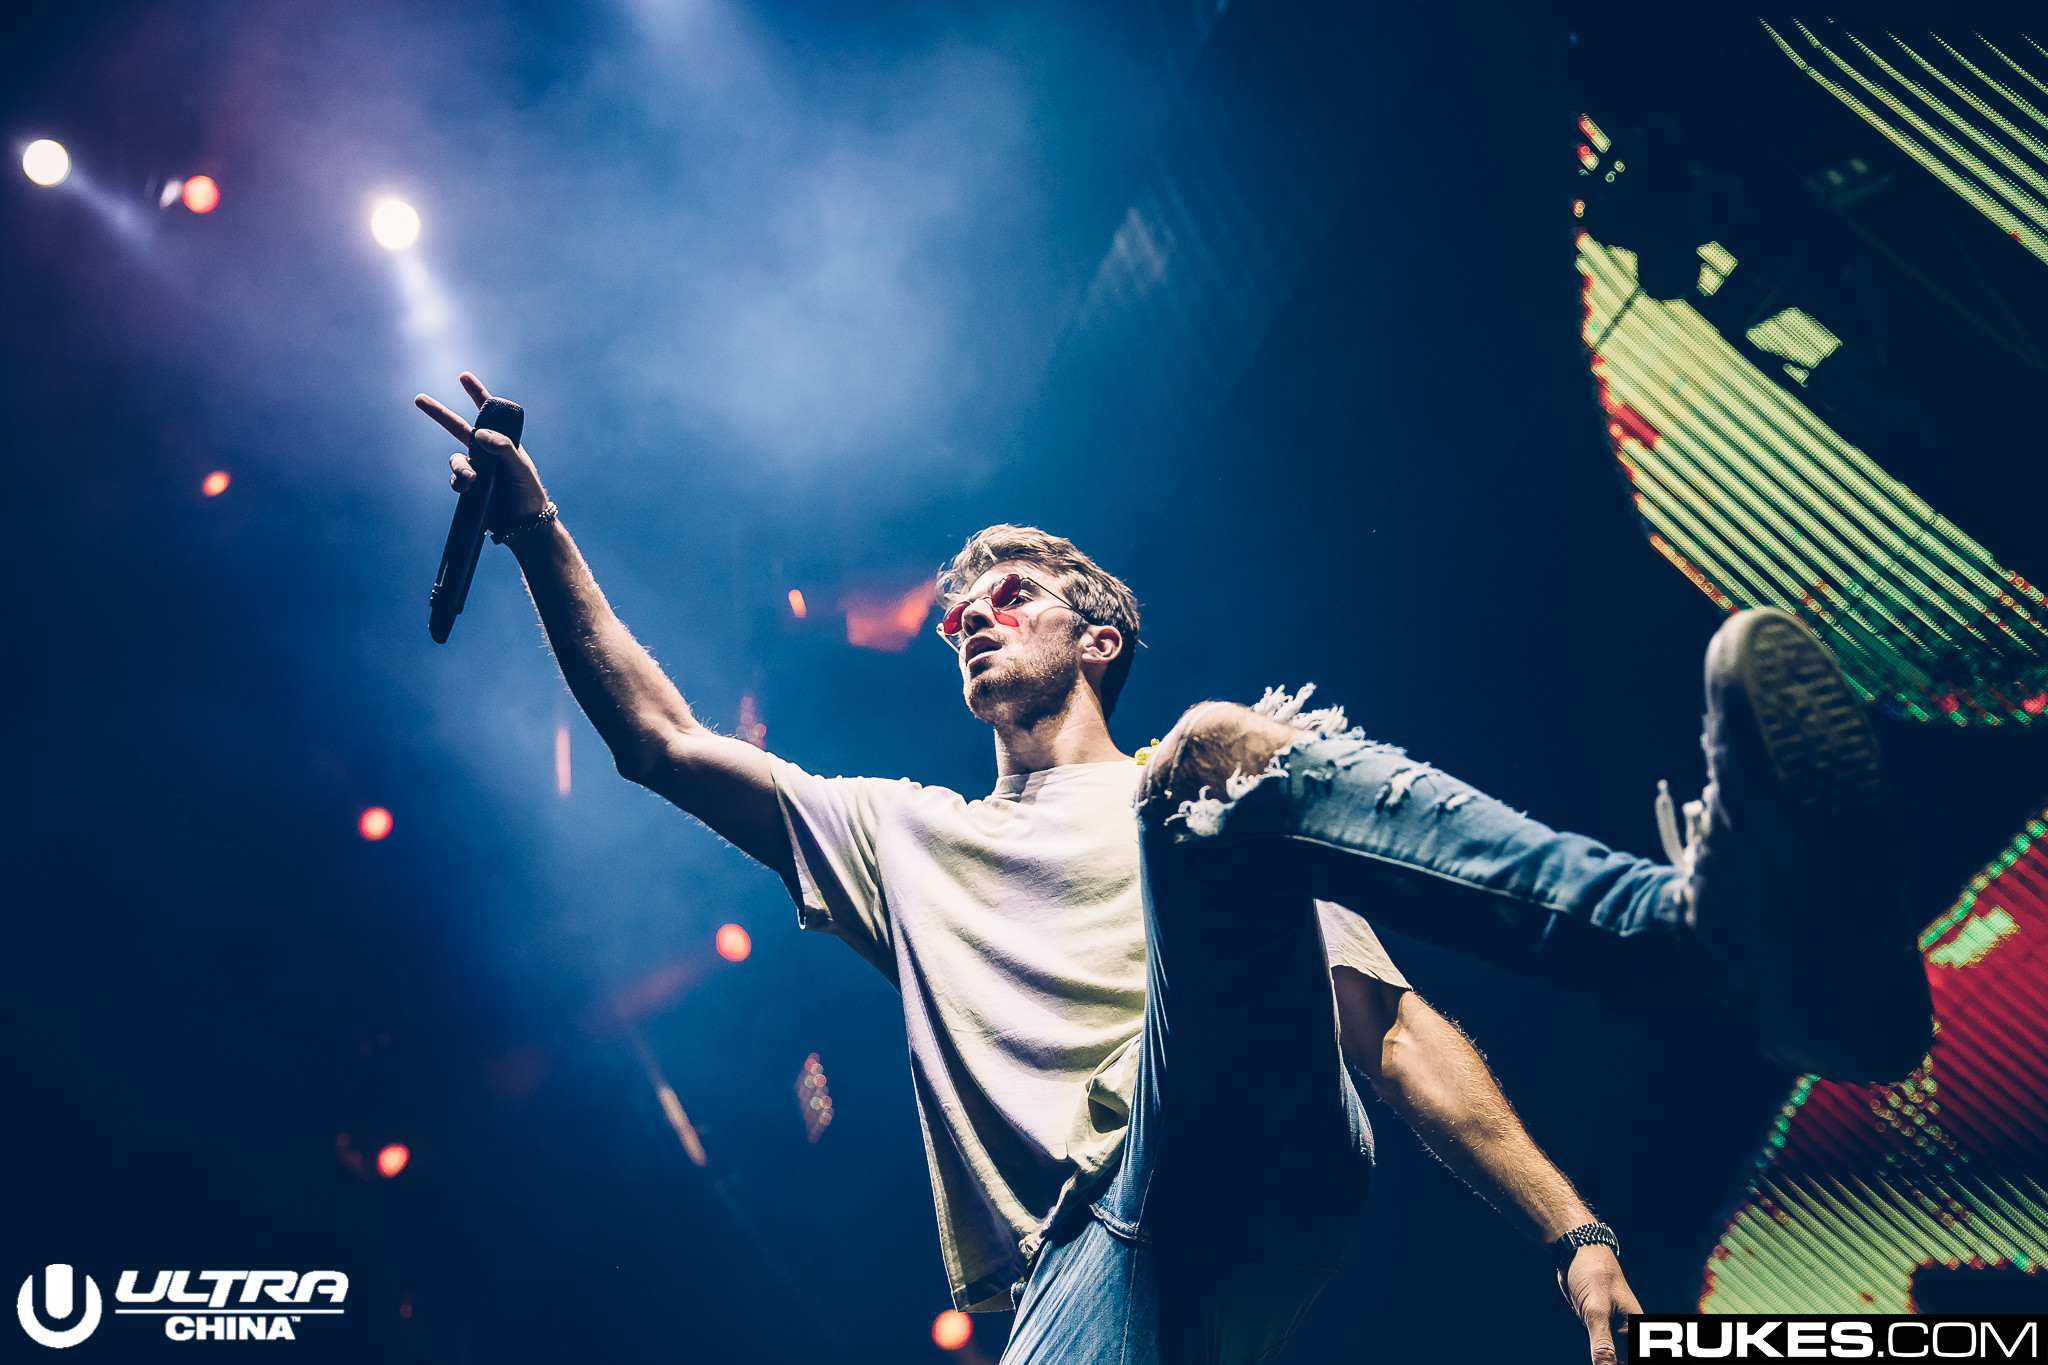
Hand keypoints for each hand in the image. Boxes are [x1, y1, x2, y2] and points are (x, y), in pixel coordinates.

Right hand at [414, 372, 548, 527]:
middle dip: (438, 414)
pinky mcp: (469, 487)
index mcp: (503, 441)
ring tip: (474, 480)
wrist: (523, 525)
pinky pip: (456, 479)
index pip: (489, 413)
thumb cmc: (528, 493)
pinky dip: (459, 482)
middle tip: (418, 398)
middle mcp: (486, 452)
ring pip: (455, 459)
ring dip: (460, 467)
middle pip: (457, 428)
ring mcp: (476, 469)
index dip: (477, 394)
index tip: (463, 376)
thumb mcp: (520, 468)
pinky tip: (470, 489)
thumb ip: (502, 448)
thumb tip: (478, 433)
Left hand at [1559, 1245, 1640, 1364]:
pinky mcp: (1598, 1327)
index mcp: (1636, 1328)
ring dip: (1606, 1361)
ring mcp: (1612, 1330)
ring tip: (1599, 1361)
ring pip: (1615, 1358)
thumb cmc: (1593, 1275)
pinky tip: (1597, 1360)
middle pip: (1626, 1360)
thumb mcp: (1596, 1311)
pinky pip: (1602, 1350)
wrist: (1576, 1253)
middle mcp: (1628, 1332)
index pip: (1637, 1359)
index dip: (1624, 1363)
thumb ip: (1602, 1344)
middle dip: (1614, 1363)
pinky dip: (1599, 1358)